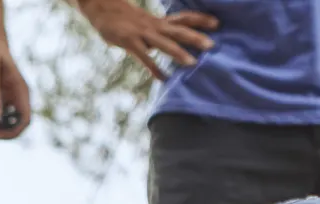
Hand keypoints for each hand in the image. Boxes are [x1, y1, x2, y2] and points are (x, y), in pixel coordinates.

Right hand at [79, 0, 217, 80]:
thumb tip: (183, 44)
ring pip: (163, 43)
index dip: (200, 19)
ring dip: (178, 53)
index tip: (217, 24)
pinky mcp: (129, 41)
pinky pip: (143, 56)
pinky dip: (153, 67)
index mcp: (160, 22)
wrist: (102, 9)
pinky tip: (163, 78)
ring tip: (192, 63)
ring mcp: (142, 33)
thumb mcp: (149, 23)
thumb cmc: (129, 20)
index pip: (183, 18)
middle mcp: (154, 26)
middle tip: (212, 46)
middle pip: (177, 30)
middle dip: (194, 38)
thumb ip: (165, 32)